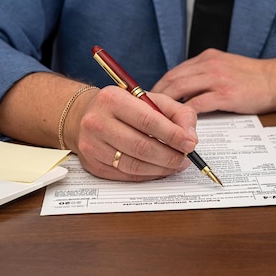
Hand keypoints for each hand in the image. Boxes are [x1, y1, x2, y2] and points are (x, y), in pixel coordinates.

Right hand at [68, 86, 196, 181]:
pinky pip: (126, 175)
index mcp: (113, 99)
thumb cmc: (123, 107)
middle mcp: (97, 122)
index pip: (148, 121)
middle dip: (170, 156)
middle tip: (185, 158)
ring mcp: (92, 146)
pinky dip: (147, 175)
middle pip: (141, 147)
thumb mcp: (151, 100)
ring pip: (134, 165)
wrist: (84, 116)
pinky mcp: (92, 165)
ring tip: (175, 165)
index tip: (190, 144)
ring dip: (161, 168)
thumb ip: (177, 113)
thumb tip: (191, 138)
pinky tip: (159, 169)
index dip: (173, 135)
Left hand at [152, 49, 275, 114]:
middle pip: (173, 79)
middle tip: (147, 111)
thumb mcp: (226, 66)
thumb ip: (206, 74)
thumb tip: (186, 89)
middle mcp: (209, 65)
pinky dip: (185, 115)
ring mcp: (217, 79)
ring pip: (180, 90)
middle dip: (157, 96)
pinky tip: (179, 124)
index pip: (175, 71)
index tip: (151, 98)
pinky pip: (197, 105)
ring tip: (158, 119)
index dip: (160, 85)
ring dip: (167, 105)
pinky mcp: (225, 95)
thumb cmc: (254, 77)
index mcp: (207, 58)